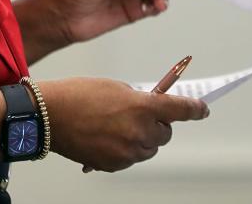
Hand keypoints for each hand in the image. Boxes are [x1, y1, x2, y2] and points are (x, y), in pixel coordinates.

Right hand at [40, 77, 208, 172]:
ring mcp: (127, 152)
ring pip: (149, 148)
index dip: (194, 110)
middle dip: (157, 124)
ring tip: (118, 125)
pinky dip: (126, 149)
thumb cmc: (77, 95)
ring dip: (142, 138)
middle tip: (141, 113)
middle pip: (165, 133)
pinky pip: (131, 158)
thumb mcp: (114, 87)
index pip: (179, 110)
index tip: (202, 110)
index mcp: (142, 107)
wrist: (49, 115)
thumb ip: (137, 98)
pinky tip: (109, 137)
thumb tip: (148, 108)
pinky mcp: (114, 165)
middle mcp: (139, 132)